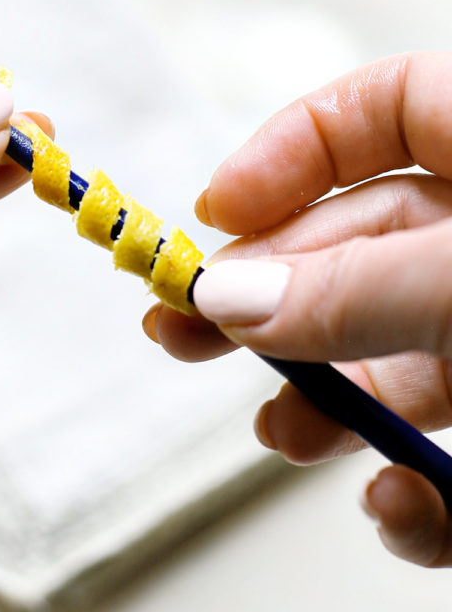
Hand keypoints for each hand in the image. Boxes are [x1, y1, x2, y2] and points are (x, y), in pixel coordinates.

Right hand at [144, 52, 451, 567]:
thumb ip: (361, 289)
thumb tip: (231, 300)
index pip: (374, 111)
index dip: (287, 150)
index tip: (215, 208)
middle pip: (357, 243)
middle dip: (273, 297)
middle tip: (187, 332)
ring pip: (392, 346)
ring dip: (332, 398)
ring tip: (286, 433)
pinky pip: (447, 432)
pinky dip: (416, 481)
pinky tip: (398, 499)